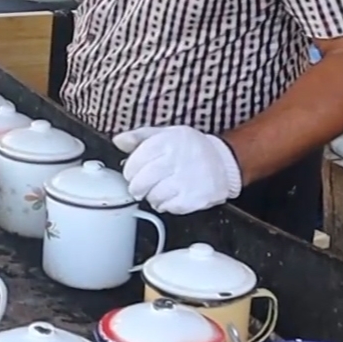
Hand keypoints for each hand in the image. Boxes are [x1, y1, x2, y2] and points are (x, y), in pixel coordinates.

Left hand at [112, 126, 243, 214]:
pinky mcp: (194, 198)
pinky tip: (170, 196)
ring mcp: (186, 180)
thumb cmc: (191, 148)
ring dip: (151, 196)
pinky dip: (165, 204)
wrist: (223, 161)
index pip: (136, 161)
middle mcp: (177, 160)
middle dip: (136, 187)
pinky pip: (168, 207)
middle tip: (139, 186)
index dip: (130, 170)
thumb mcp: (165, 134)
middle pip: (141, 182)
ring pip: (153, 196)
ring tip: (158, 189)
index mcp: (167, 141)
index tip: (131, 173)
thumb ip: (140, 137)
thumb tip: (119, 140)